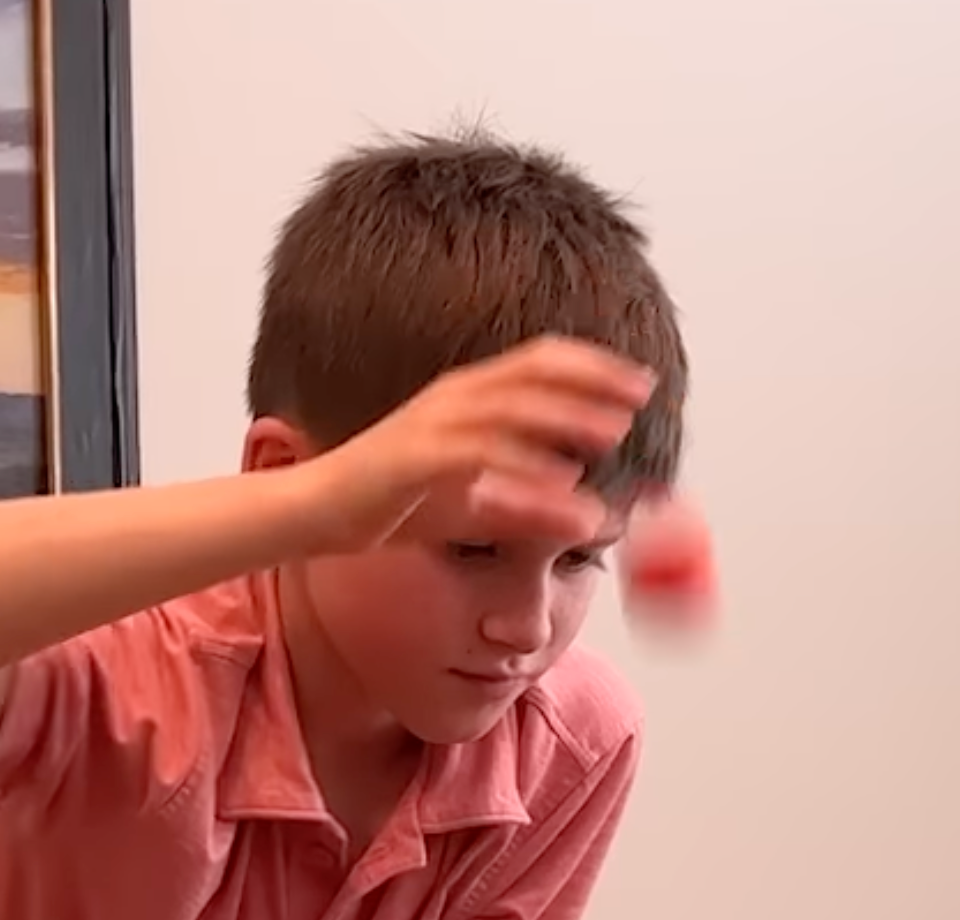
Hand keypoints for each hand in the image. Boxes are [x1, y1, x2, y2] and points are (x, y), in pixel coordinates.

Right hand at [307, 336, 655, 553]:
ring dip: (567, 417)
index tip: (639, 383)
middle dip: (594, 381)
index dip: (592, 368)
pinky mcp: (414, 458)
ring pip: (513, 408)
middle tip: (644, 395)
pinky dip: (523, 464)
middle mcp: (452, 398)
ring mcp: (431, 424)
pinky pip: (479, 454)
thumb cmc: (386, 505)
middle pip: (535, 373)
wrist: (314, 514)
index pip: (538, 364)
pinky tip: (559, 476)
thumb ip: (524, 506)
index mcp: (465, 398)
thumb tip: (582, 509)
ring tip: (614, 433)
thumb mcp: (469, 507)